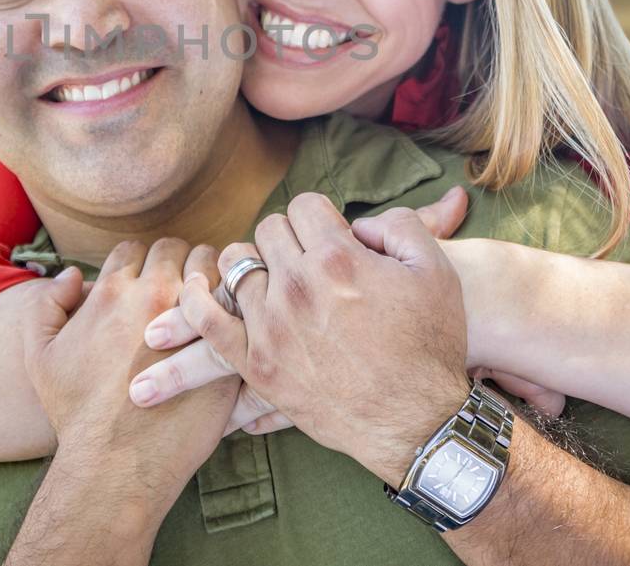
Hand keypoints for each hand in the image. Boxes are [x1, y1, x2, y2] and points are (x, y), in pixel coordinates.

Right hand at [21, 238, 239, 503]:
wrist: (115, 463)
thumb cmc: (75, 413)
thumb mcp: (40, 355)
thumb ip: (46, 304)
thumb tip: (75, 274)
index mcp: (113, 292)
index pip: (135, 248)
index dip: (140, 261)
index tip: (146, 279)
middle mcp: (154, 296)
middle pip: (176, 249)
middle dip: (177, 262)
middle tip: (180, 285)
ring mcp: (193, 319)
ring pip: (212, 268)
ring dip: (209, 276)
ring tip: (208, 297)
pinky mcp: (223, 346)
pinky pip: (238, 305)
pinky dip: (234, 306)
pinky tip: (228, 322)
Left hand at [176, 193, 473, 485]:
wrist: (418, 422)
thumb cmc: (430, 345)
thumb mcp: (435, 270)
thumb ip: (398, 225)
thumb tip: (357, 222)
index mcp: (338, 258)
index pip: (304, 206)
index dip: (321, 218)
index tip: (330, 238)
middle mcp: (298, 287)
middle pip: (269, 230)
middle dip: (290, 238)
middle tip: (307, 261)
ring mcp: (271, 326)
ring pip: (236, 264)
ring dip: (254, 265)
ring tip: (272, 279)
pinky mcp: (256, 363)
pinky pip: (206, 319)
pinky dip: (194, 299)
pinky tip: (196, 289)